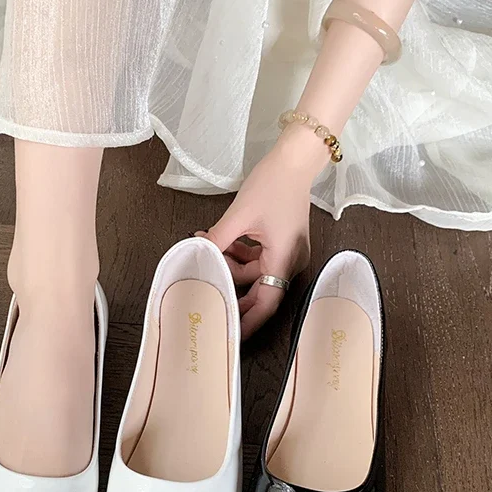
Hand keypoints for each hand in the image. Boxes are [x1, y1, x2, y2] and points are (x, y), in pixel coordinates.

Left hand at [198, 133, 319, 339]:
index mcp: (285, 259)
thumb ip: (217, 240)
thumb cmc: (274, 184)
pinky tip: (215, 239)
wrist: (295, 158)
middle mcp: (290, 260)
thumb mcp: (239, 215)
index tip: (231, 333)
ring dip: (228, 263)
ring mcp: (286, 250)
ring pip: (252, 270)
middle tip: (204, 290)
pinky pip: (256, 257)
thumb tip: (196, 255)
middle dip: (230, 287)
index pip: (267, 302)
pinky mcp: (280, 241)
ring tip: (203, 246)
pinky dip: (236, 251)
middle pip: (258, 289)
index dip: (249, 321)